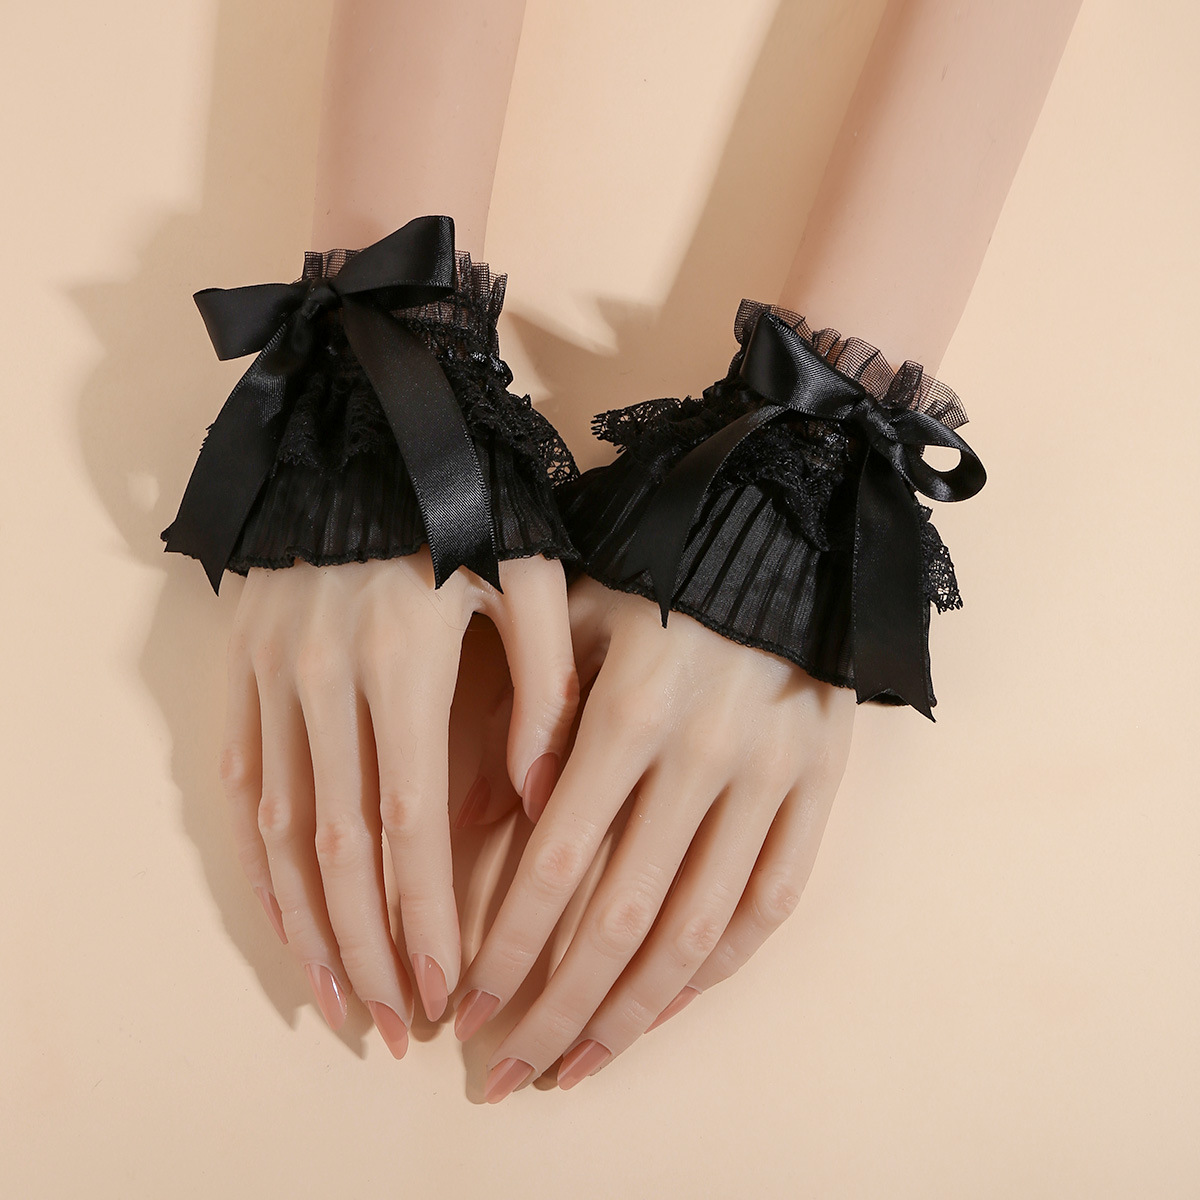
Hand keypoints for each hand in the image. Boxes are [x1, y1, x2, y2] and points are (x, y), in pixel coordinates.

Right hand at [219, 552, 577, 1056]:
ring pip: (276, 828)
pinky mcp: (241, 665)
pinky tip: (284, 917)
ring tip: (335, 998)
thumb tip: (537, 801)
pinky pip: (240, 783)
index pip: (409, 820)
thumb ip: (546, 687)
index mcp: (403, 658)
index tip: (444, 985)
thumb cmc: (464, 502)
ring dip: (306, 923)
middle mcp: (324, 676)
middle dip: (369, 944)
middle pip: (337, 844)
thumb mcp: (529, 575)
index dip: (425, 913)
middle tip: (394, 1020)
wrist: (364, 426)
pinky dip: (258, 862)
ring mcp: (270, 672)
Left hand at [455, 576, 854, 1097]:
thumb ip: (523, 716)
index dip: (510, 946)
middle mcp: (705, 755)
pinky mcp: (822, 783)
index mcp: (631, 709)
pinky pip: (772, 899)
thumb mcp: (571, 614)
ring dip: (637, 1011)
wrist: (782, 529)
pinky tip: (670, 1005)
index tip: (468, 1007)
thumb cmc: (656, 571)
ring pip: (699, 929)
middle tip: (512, 1072)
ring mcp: (773, 775)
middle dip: (559, 1007)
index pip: (558, 862)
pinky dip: (719, 967)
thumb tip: (473, 827)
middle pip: (623, 919)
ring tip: (584, 1064)